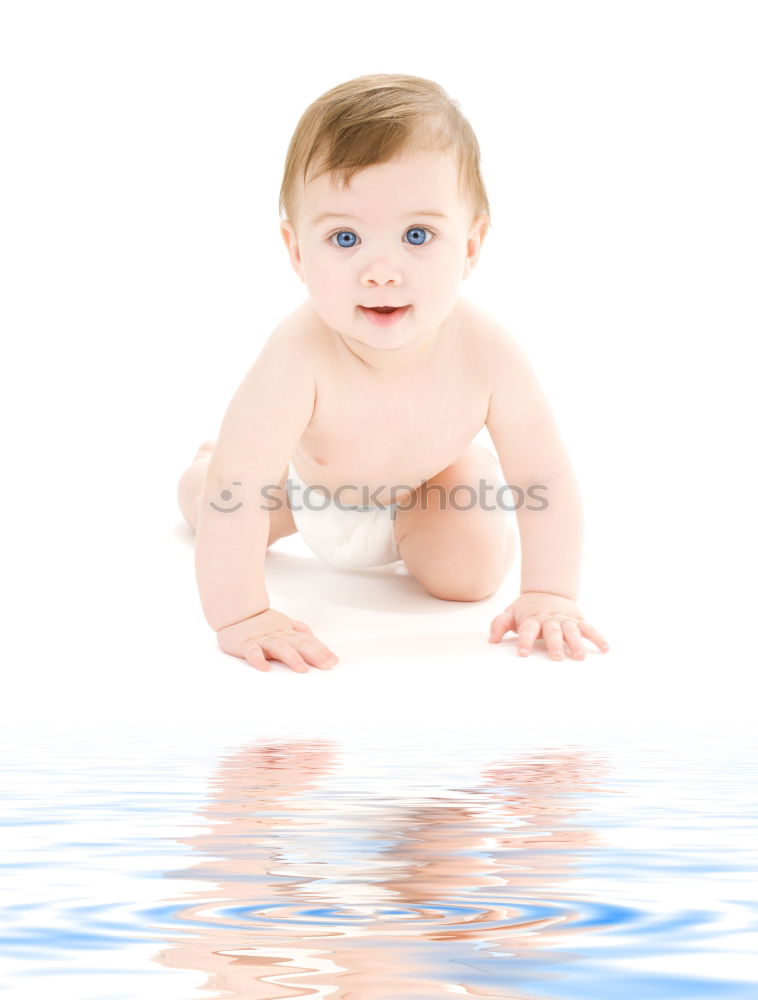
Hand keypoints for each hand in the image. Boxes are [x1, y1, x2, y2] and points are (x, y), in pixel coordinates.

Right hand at [217, 608, 338, 672]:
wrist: (234, 611)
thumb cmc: (260, 621)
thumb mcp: (283, 622)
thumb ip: (299, 629)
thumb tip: (314, 636)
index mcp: (287, 632)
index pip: (308, 642)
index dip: (322, 651)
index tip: (333, 662)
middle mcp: (277, 635)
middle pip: (298, 644)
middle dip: (314, 655)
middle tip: (326, 666)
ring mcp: (261, 639)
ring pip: (279, 647)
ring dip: (292, 658)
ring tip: (302, 669)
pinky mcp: (245, 644)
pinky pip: (252, 652)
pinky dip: (258, 659)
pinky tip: (265, 668)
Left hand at [488, 592, 608, 660]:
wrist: (547, 591)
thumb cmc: (527, 609)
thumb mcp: (510, 613)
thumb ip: (500, 624)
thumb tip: (491, 640)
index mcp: (532, 618)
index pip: (527, 629)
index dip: (524, 640)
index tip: (522, 653)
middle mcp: (549, 619)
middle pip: (552, 630)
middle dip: (554, 643)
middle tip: (556, 657)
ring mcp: (565, 620)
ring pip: (571, 630)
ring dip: (576, 643)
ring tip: (579, 656)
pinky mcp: (577, 620)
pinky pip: (589, 628)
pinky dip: (597, 637)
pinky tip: (604, 649)